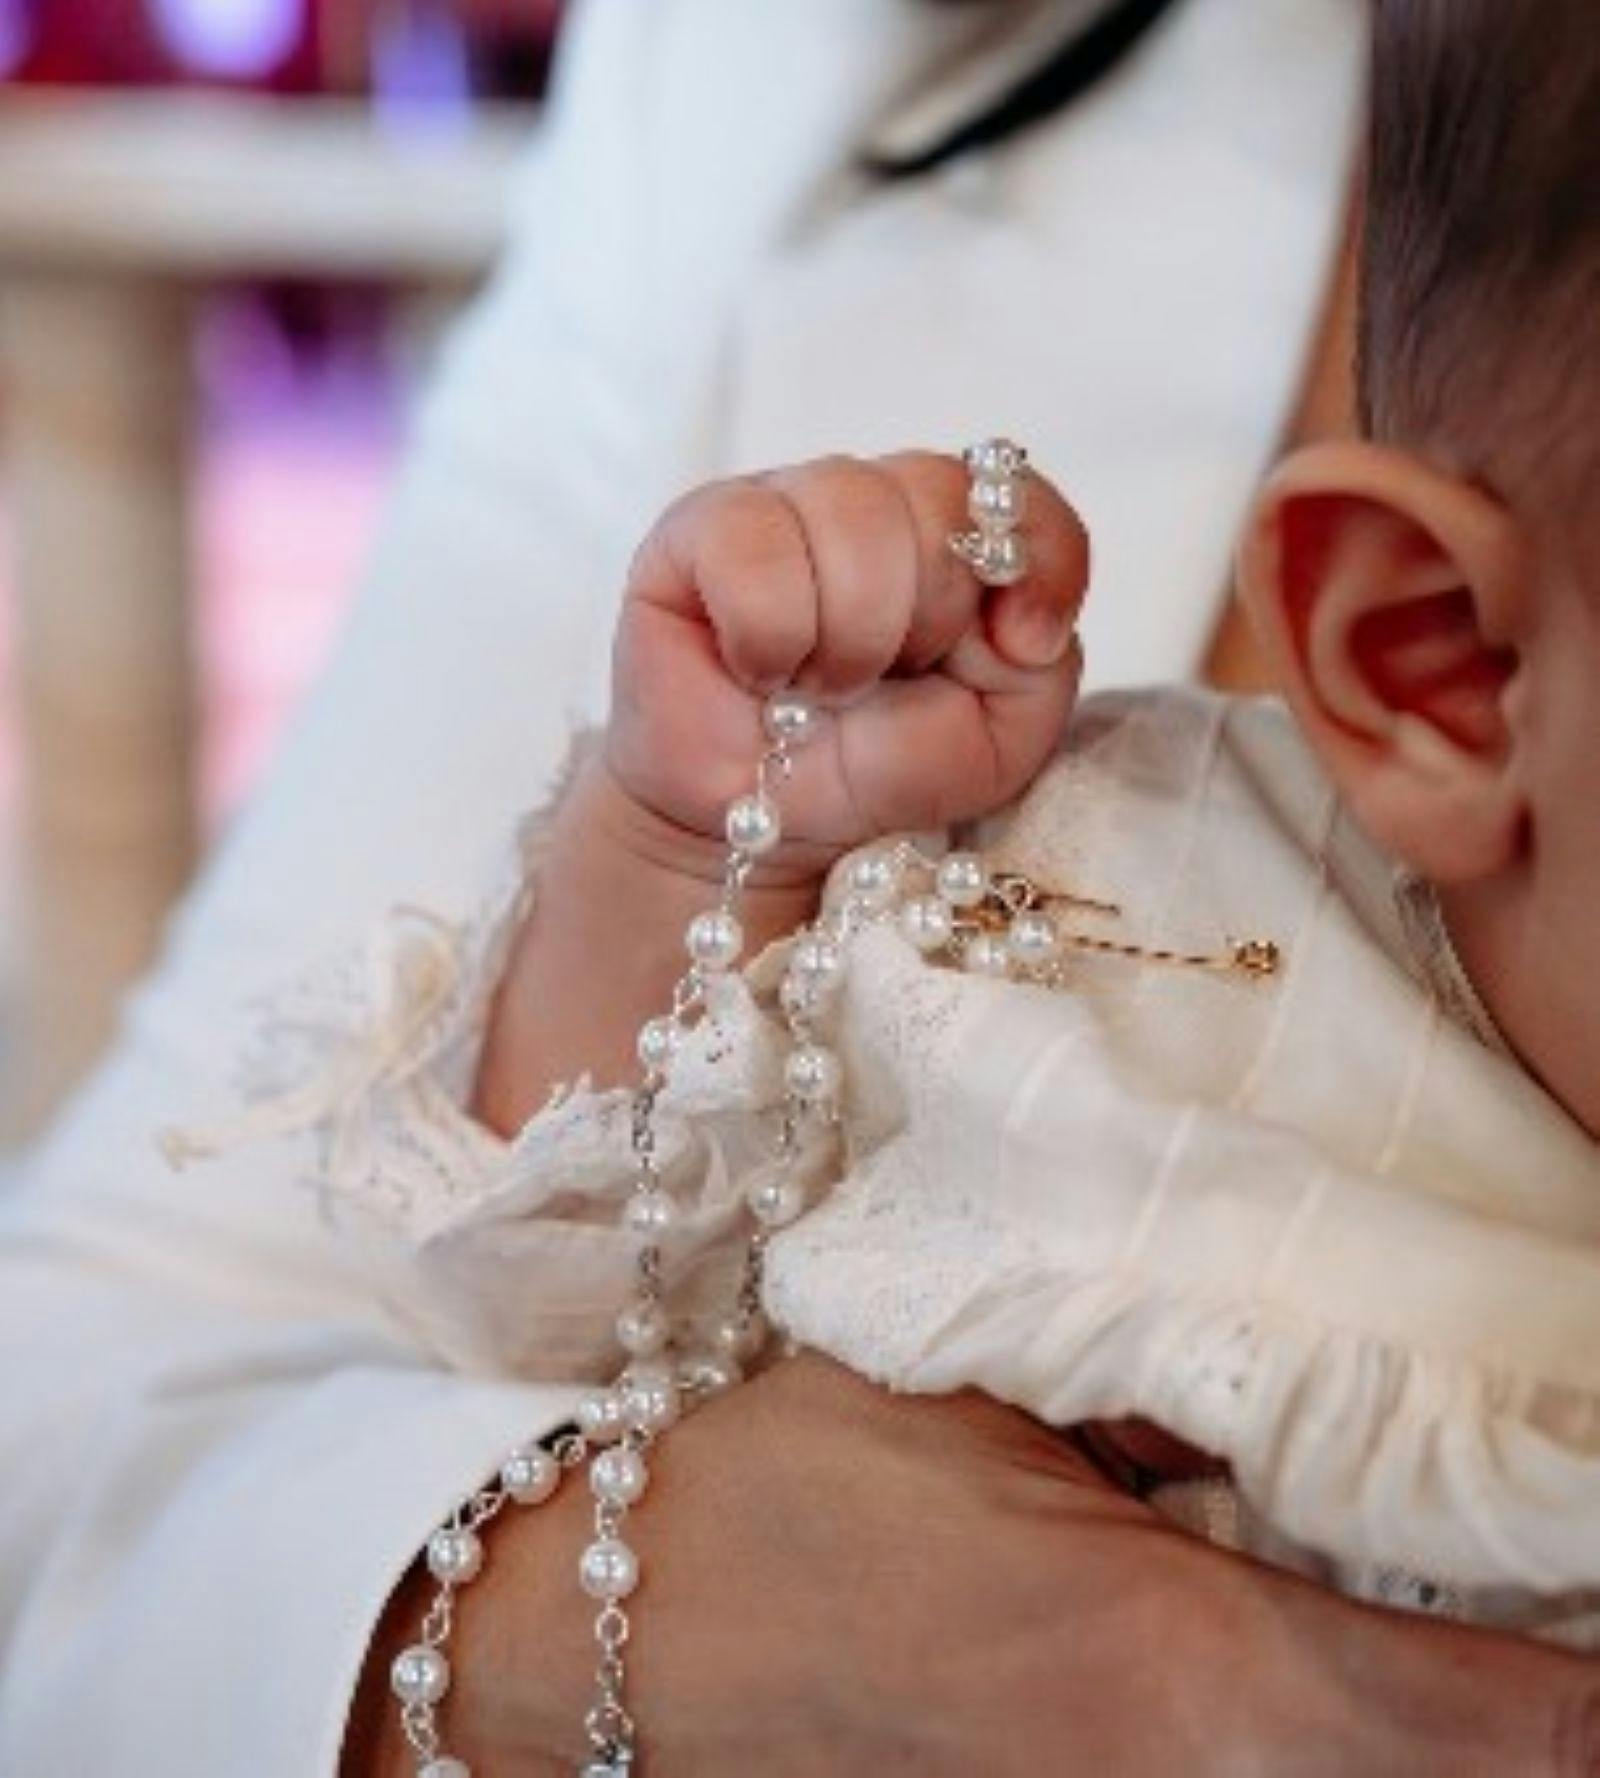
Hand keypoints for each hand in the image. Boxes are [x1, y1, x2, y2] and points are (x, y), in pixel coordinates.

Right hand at [347, 1356, 1599, 1775]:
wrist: (625, 1634)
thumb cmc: (790, 1489)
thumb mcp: (978, 1398)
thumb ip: (1160, 1401)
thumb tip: (1294, 1392)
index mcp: (1172, 1663)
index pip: (1486, 1719)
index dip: (1595, 1684)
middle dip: (1537, 1696)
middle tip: (1552, 1575)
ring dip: (1438, 1719)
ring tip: (1468, 1610)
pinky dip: (1338, 1726)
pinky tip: (1319, 1645)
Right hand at [608, 451, 1088, 875]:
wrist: (761, 829)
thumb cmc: (869, 771)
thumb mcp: (996, 740)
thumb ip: (1044, 667)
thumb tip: (1019, 613)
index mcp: (947, 535)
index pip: (1012, 493)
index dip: (1037, 559)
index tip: (1025, 645)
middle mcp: (869, 501)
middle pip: (936, 498)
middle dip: (924, 620)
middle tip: (880, 682)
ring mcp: (782, 503)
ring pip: (852, 512)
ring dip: (848, 637)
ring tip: (819, 686)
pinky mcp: (697, 529)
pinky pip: (756, 549)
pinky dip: (769, 634)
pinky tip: (761, 670)